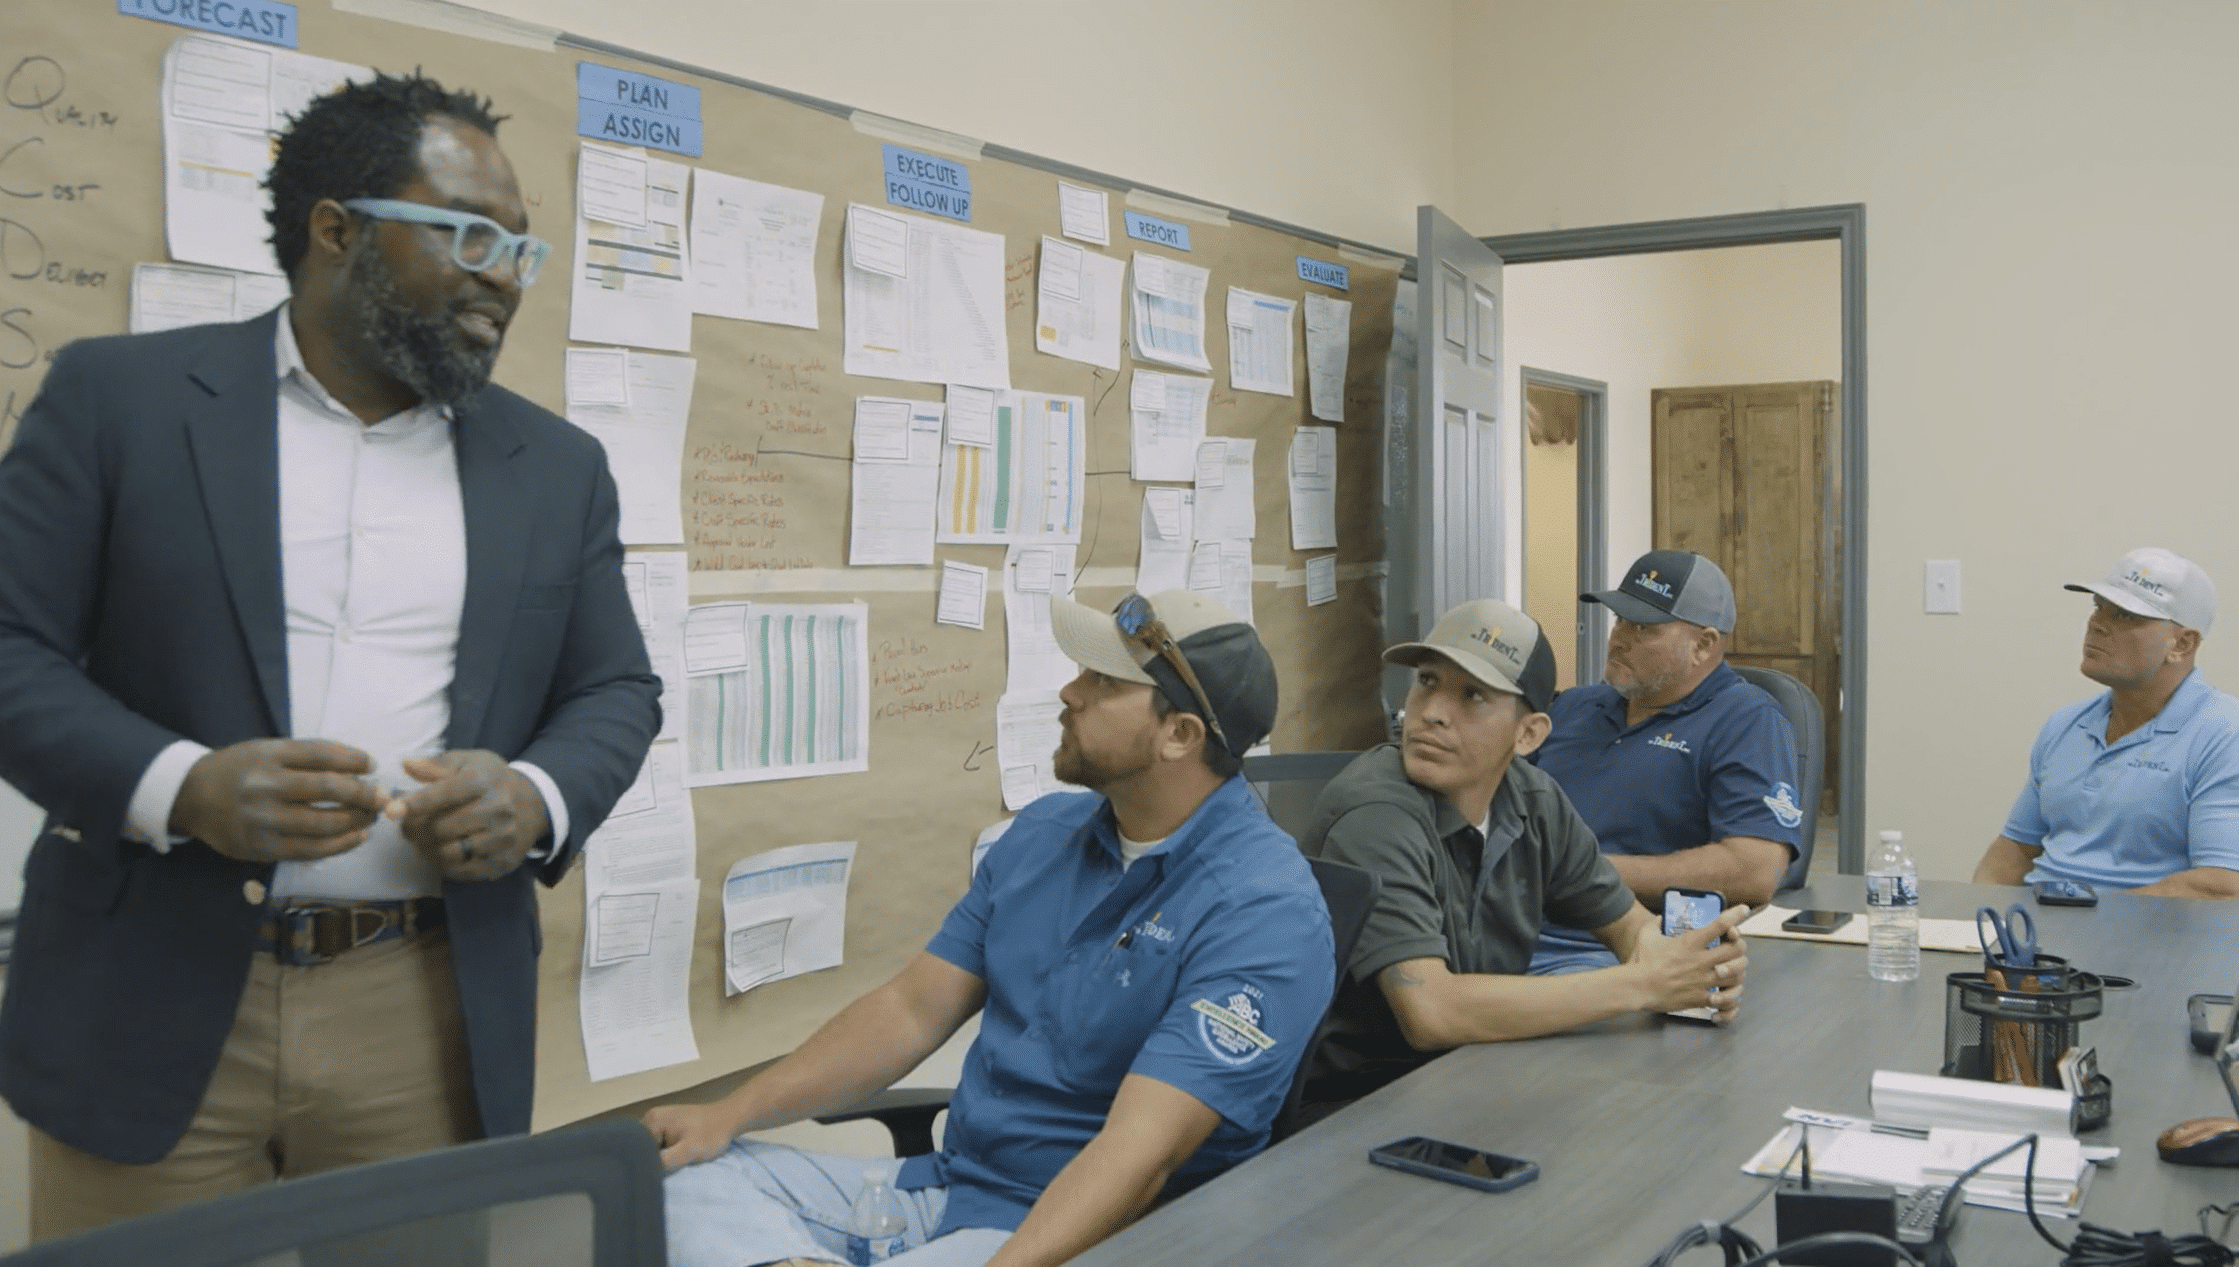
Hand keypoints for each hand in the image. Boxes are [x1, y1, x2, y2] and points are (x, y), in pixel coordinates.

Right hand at [172, 738, 387, 862]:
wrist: (191, 797)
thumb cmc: (240, 770)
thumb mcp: (266, 750)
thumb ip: (307, 757)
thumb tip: (361, 766)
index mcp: (267, 755)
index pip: (320, 754)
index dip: (352, 759)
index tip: (373, 764)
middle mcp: (264, 786)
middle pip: (327, 789)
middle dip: (363, 793)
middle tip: (383, 795)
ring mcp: (262, 820)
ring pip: (323, 824)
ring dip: (357, 822)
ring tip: (372, 817)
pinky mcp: (260, 848)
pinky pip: (310, 851)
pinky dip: (340, 845)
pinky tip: (356, 837)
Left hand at [385, 750, 548, 881]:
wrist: (531, 805)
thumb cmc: (489, 780)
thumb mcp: (467, 762)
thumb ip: (435, 765)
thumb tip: (406, 765)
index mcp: (484, 781)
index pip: (444, 793)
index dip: (414, 803)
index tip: (391, 810)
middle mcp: (497, 810)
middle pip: (441, 828)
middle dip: (416, 829)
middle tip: (408, 826)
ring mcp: (501, 839)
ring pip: (448, 853)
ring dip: (426, 849)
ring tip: (421, 839)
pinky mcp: (501, 863)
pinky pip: (460, 872)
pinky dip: (441, 864)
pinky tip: (438, 850)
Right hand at [642, 1102, 740, 1171]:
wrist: (731, 1118)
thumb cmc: (712, 1134)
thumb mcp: (688, 1151)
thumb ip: (665, 1162)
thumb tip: (643, 1173)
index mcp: (652, 1120)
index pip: (638, 1149)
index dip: (646, 1164)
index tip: (657, 1176)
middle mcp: (651, 1118)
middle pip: (643, 1148)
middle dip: (652, 1161)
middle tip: (664, 1173)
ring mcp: (660, 1121)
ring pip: (652, 1148)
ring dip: (661, 1158)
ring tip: (672, 1167)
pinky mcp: (669, 1126)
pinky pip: (660, 1144)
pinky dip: (666, 1154)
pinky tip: (676, 1160)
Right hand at [1632, 905, 1751, 1021]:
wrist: (1637, 988)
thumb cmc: (1641, 961)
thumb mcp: (1647, 935)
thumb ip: (1656, 923)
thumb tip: (1660, 918)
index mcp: (1690, 942)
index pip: (1720, 924)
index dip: (1736, 915)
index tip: (1744, 910)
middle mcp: (1701, 960)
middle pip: (1736, 950)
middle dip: (1740, 946)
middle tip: (1735, 946)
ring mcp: (1703, 980)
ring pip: (1736, 974)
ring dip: (1738, 970)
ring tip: (1733, 970)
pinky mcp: (1700, 998)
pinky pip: (1725, 999)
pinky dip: (1729, 998)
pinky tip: (1725, 995)